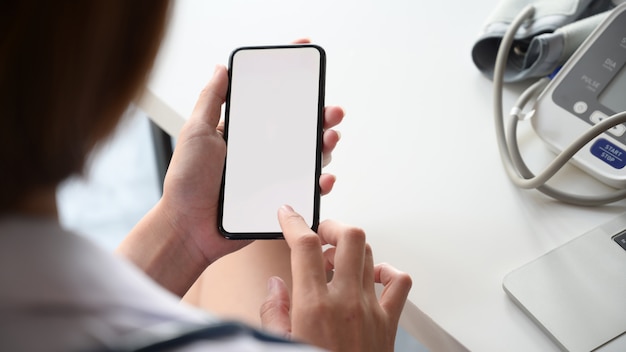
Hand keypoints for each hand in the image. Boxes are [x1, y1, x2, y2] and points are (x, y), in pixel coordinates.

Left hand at [160, 64, 343, 272]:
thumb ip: (210, 100)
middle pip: (300, 127)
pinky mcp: (280, 199)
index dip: (292, 81)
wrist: (188, 229)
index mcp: (245, 132)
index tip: (307, 58)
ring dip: (326, 144)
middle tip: (331, 110)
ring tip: (329, 139)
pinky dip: (320, 181)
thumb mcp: (195, 133)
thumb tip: (222, 67)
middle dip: (322, 114)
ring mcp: (274, 175)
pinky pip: (307, 188)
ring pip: (310, 155)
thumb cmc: (186, 182)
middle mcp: (263, 151)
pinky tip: (323, 177)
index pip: (273, 101)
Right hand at [260, 206, 411, 351]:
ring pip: (370, 254)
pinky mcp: (389, 321)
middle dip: (332, 226)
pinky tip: (371, 278)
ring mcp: (371, 308)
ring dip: (351, 249)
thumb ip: (273, 311)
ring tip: (336, 260)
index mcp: (313, 306)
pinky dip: (388, 271)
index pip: (304, 245)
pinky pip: (399, 282)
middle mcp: (346, 301)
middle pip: (349, 237)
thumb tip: (276, 284)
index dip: (295, 221)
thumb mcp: (279, 345)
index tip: (288, 213)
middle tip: (319, 235)